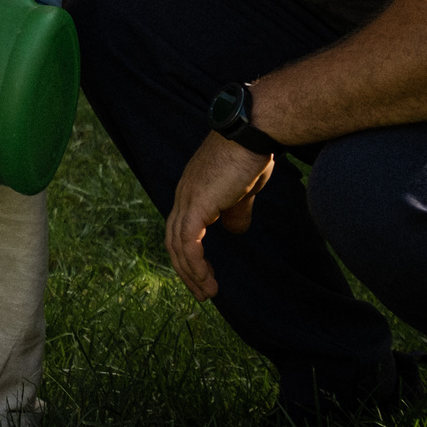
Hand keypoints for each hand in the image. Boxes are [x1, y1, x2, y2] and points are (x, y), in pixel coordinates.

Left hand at [166, 134, 274, 299]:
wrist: (253, 133)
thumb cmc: (252, 154)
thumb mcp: (243, 189)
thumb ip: (236, 210)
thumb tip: (235, 230)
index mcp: (193, 191)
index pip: (181, 228)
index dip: (190, 253)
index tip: (204, 274)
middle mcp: (184, 195)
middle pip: (174, 239)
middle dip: (186, 269)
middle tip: (203, 292)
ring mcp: (187, 198)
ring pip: (178, 244)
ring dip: (191, 273)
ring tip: (208, 293)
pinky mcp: (196, 204)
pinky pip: (188, 241)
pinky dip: (195, 263)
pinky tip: (207, 280)